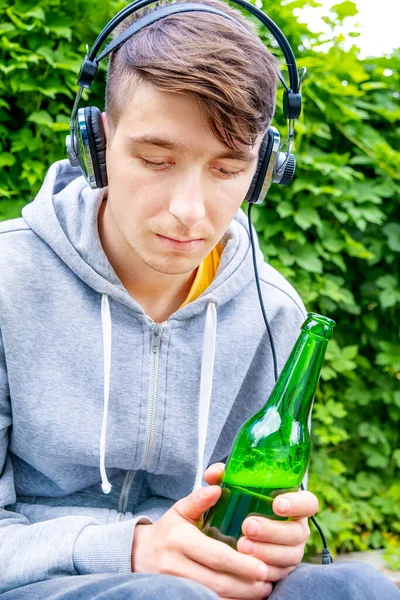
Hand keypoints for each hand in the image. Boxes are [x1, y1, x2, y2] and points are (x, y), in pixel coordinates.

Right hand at [131, 484, 272, 598]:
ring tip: (262, 589)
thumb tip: (217, 486)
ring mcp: (176, 585)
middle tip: (268, 580)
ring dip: (241, 596)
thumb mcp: (180, 510)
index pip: (215, 555)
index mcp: (179, 540)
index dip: (241, 564)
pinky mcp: (178, 596)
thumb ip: (199, 499)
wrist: (139, 555)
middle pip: (218, 581)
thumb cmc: (168, 530)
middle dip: (246, 585)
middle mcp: (176, 565)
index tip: (262, 567)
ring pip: (215, 596)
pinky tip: (244, 597)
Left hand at [204, 463, 317, 582]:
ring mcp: (292, 551)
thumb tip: (214, 474)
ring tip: (241, 546)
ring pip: (289, 555)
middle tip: (248, 526)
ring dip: (266, 552)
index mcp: (293, 503)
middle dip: (272, 531)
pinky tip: (246, 566)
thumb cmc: (238, 502)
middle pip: (297, 532)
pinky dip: (263, 570)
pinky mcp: (282, 570)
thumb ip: (223, 476)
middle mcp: (297, 527)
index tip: (276, 504)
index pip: (308, 502)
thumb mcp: (230, 486)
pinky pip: (278, 574)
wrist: (231, 529)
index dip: (297, 504)